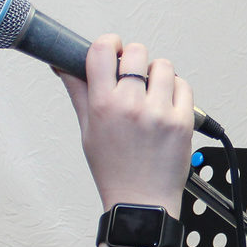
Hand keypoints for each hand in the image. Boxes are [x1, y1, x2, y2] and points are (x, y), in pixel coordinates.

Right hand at [58, 34, 194, 210]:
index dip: (109, 44)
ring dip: (157, 75)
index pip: (103, 50)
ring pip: (163, 66)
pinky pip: (184, 86)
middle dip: (134, 60)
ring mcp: (159, 113)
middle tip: (133, 78)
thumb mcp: (87, 131)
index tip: (113, 51)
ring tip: (151, 96)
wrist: (141, 202)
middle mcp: (131, 105)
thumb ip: (78, 92)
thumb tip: (62, 65)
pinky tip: (166, 106)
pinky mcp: (183, 121)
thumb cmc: (114, 170)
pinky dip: (176, 90)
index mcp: (103, 105)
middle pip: (137, 52)